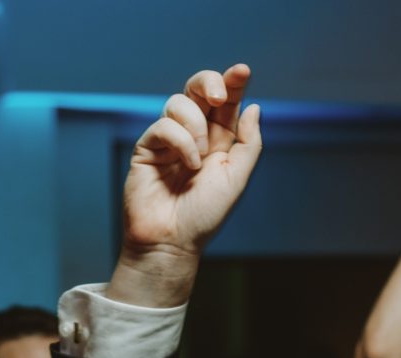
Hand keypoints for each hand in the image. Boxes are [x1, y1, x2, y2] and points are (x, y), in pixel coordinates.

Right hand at [113, 65, 263, 307]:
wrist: (172, 242)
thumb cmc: (204, 216)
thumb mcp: (237, 179)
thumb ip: (248, 143)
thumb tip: (253, 107)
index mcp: (218, 140)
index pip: (225, 102)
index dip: (233, 82)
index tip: (242, 71)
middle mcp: (193, 135)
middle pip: (198, 90)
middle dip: (209, 83)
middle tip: (219, 97)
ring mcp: (169, 140)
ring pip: (179, 103)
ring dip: (195, 126)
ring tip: (201, 158)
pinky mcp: (147, 148)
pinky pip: (163, 125)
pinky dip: (181, 142)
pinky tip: (187, 165)